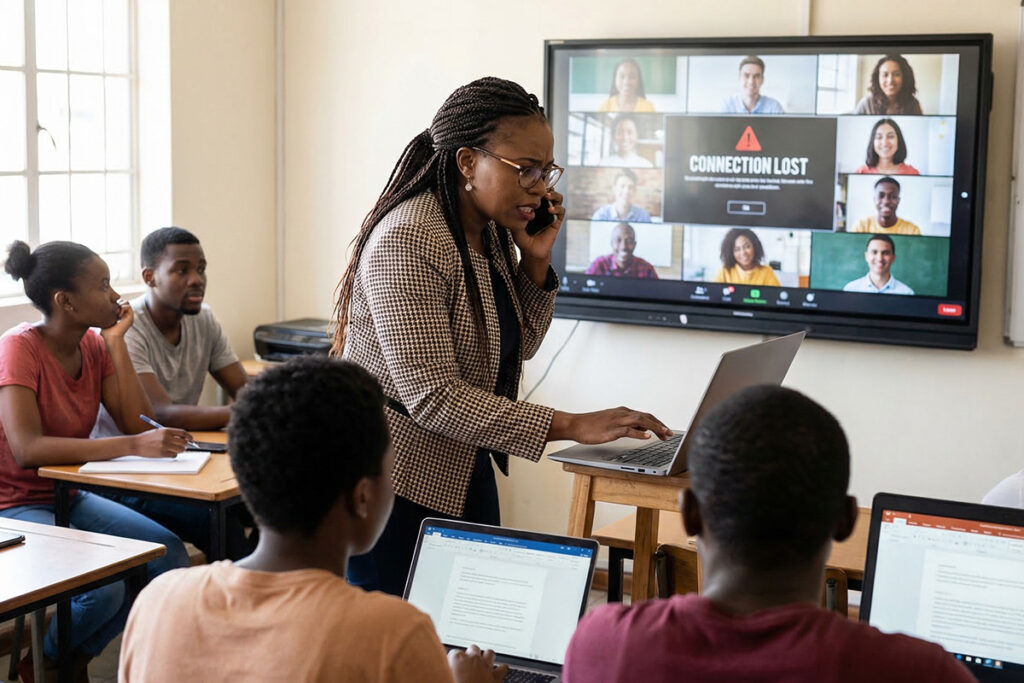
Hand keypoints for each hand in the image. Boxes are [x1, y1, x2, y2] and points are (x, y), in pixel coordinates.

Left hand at [100, 301, 133, 340]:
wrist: (112, 338)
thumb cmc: (106, 333)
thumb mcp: (105, 322)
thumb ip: (104, 317)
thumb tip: (96, 315)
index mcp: (121, 318)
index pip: (120, 305)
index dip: (115, 304)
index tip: (109, 309)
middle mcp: (126, 316)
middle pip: (124, 302)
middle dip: (118, 303)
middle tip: (113, 310)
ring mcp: (129, 317)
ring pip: (127, 303)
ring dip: (120, 305)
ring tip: (115, 312)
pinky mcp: (130, 317)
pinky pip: (128, 306)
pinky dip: (122, 308)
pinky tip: (118, 315)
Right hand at [132, 428, 190, 457]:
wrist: (136, 444)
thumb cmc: (147, 438)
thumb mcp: (159, 431)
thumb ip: (170, 433)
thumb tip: (183, 437)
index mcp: (166, 430)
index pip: (183, 433)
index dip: (189, 436)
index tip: (191, 439)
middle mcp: (166, 438)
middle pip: (183, 442)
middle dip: (185, 445)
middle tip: (183, 446)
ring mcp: (164, 446)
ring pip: (180, 450)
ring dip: (180, 450)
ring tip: (175, 449)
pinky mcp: (162, 454)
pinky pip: (174, 455)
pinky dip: (173, 454)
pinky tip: (168, 453)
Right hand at [448, 644, 507, 682]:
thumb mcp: (445, 678)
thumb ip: (447, 673)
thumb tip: (447, 673)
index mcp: (457, 659)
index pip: (454, 652)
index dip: (453, 661)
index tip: (453, 667)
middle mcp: (473, 659)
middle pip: (473, 648)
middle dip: (471, 655)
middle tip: (467, 665)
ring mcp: (486, 667)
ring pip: (489, 653)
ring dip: (486, 657)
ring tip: (483, 664)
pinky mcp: (496, 677)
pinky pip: (503, 668)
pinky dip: (501, 669)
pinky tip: (497, 673)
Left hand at [511, 188, 564, 262]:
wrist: (531, 251)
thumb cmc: (522, 238)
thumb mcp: (515, 225)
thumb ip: (515, 216)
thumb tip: (512, 205)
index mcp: (534, 205)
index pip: (539, 191)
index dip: (539, 184)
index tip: (534, 181)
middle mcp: (544, 207)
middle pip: (550, 191)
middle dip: (548, 186)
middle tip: (542, 187)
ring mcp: (551, 213)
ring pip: (558, 198)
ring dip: (554, 195)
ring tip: (547, 196)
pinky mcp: (556, 221)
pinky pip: (561, 211)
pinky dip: (557, 208)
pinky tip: (550, 210)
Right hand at [550, 407, 671, 443]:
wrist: (575, 424)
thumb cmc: (591, 425)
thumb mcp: (613, 424)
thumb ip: (628, 426)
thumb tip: (643, 430)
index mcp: (623, 412)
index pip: (645, 415)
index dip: (658, 422)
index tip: (666, 431)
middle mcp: (622, 413)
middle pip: (646, 417)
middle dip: (660, 425)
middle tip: (670, 434)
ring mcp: (617, 420)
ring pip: (640, 421)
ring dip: (654, 427)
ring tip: (664, 434)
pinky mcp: (611, 429)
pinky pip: (628, 430)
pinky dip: (639, 433)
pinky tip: (647, 437)